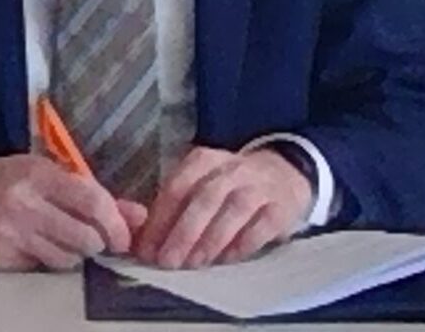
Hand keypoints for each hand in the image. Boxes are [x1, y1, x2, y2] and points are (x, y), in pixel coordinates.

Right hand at [0, 155, 146, 270]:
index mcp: (39, 175)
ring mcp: (8, 234)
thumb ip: (91, 194)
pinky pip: (39, 268)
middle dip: (99, 244)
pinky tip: (36, 246)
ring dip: (75, 255)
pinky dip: (47, 261)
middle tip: (95, 240)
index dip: (116, 223)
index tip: (126, 237)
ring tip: (63, 240)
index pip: (92, 201)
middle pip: (84, 237)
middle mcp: (24, 204)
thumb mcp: (43, 174)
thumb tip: (139, 216)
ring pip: (66, 259)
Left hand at [134, 145, 314, 269]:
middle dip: (183, 231)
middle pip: (205, 197)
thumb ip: (172, 209)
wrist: (285, 174)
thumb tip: (139, 242)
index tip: (146, 250)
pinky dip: (243, 242)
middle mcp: (233, 169)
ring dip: (211, 238)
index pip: (178, 186)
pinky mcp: (281, 206)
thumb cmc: (230, 188)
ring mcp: (260, 186)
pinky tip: (227, 259)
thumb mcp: (201, 185)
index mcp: (205, 161)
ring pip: (235, 208)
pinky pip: (262, 224)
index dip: (160, 220)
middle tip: (167, 261)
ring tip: (194, 263)